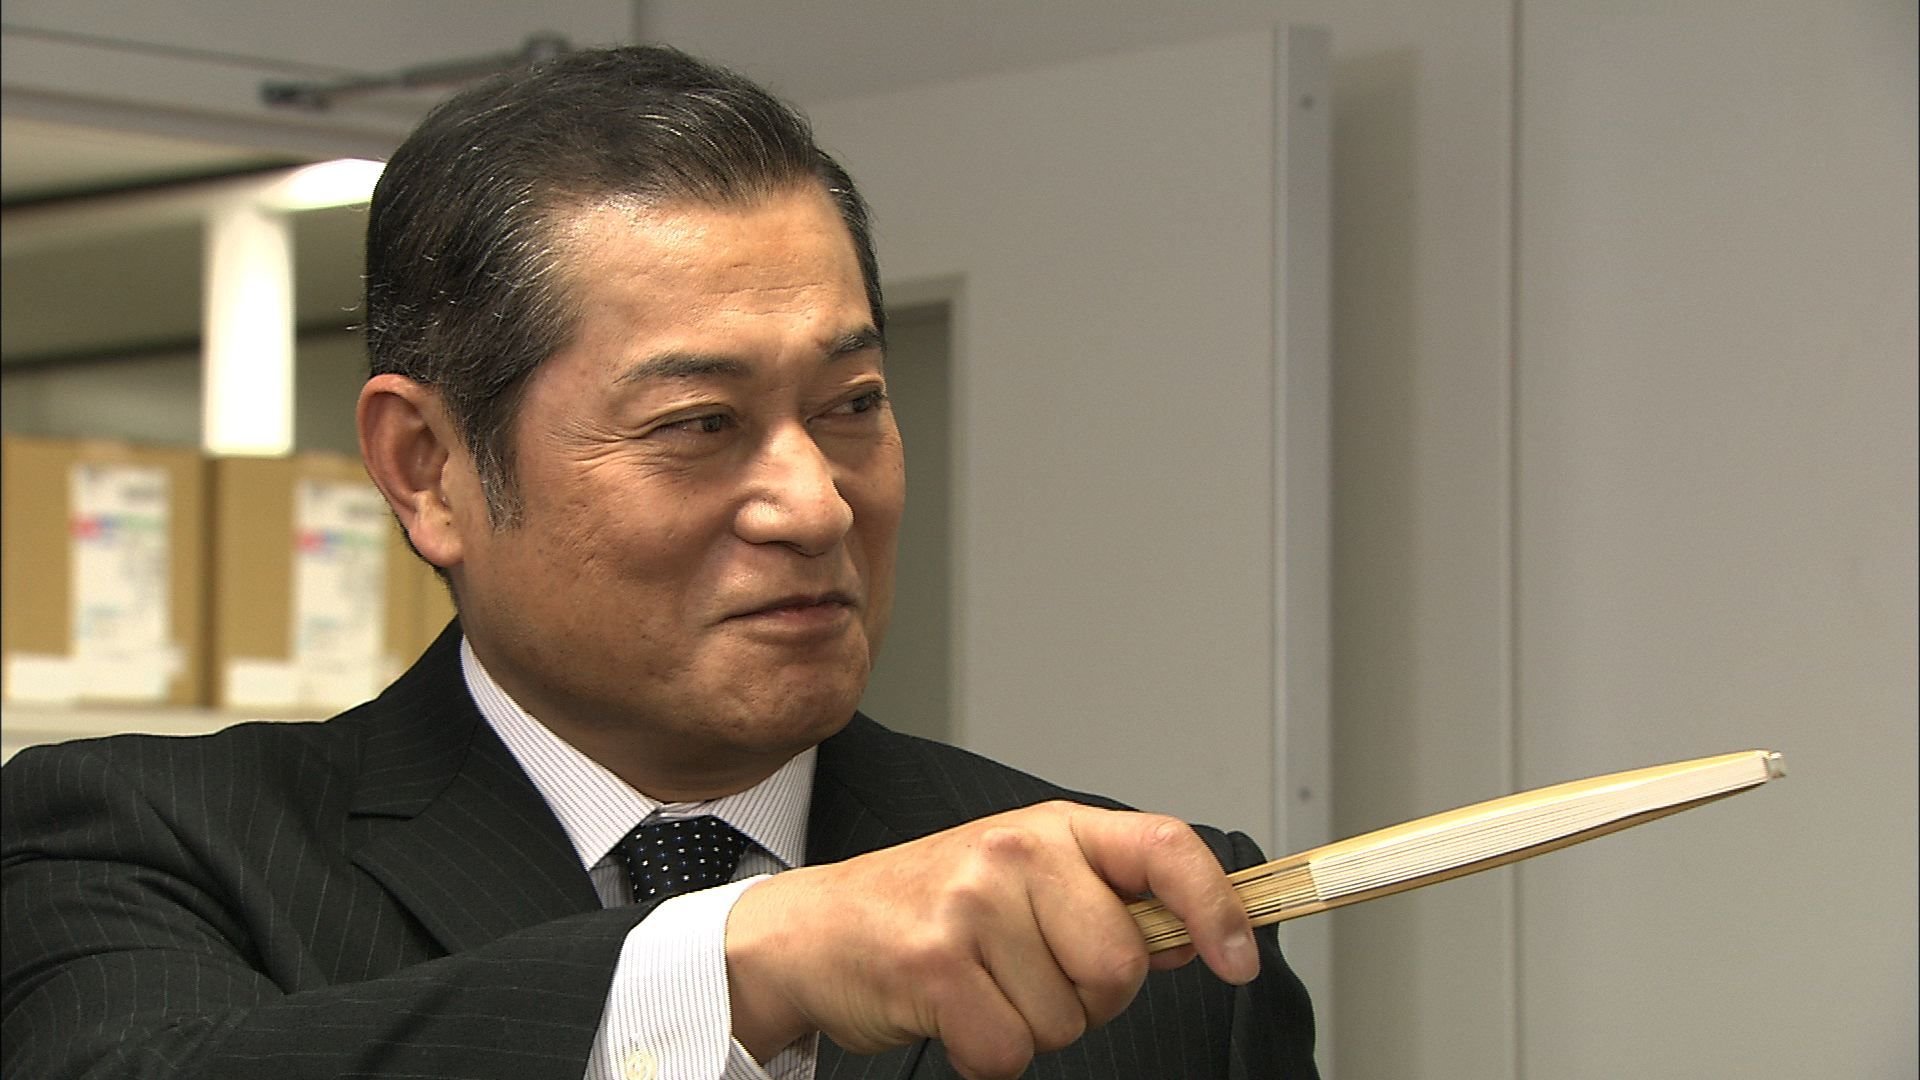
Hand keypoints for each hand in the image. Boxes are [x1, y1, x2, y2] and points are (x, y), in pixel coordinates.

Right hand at [724, 800, 1258, 1078]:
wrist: (814, 931)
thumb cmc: (929, 908)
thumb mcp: (1024, 881)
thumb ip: (1108, 904)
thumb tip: (1195, 938)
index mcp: (1053, 828)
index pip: (1165, 847)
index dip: (1218, 906)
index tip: (1239, 961)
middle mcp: (1016, 851)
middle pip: (1120, 966)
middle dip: (1089, 999)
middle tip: (1030, 977)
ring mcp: (972, 903)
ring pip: (1065, 1020)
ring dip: (1029, 1027)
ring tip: (978, 987)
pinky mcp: (933, 962)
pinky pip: (1009, 1051)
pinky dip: (986, 1054)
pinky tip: (951, 1013)